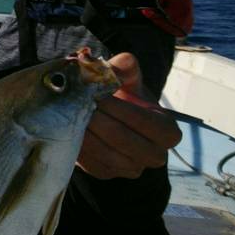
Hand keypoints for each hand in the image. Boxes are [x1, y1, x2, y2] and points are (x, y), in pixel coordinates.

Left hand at [77, 53, 180, 178]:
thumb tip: (122, 61)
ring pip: (103, 152)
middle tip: (77, 103)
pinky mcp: (106, 174)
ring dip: (83, 132)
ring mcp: (131, 169)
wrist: (113, 120)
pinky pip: (89, 163)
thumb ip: (127, 69)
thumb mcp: (130, 82)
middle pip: (121, 138)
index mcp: (168, 132)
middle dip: (97, 119)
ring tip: (69, 113)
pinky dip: (76, 145)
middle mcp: (155, 156)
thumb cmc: (127, 99)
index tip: (97, 94)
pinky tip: (66, 129)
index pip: (143, 121)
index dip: (119, 107)